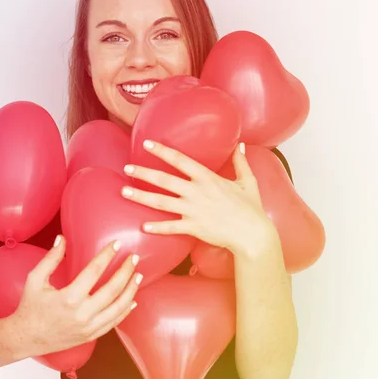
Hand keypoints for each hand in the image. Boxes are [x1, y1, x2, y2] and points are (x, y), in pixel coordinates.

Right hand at [11, 236, 141, 357]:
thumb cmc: (30, 306)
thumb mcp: (35, 280)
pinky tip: (132, 299)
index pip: (94, 271)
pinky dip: (125, 310)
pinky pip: (114, 323)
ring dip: (131, 290)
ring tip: (138, 275)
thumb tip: (62, 239)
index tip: (117, 244)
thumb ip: (50, 259)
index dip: (107, 255)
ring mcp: (88, 327)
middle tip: (134, 258)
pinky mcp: (91, 336)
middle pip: (112, 289)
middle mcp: (82, 314)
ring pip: (118, 308)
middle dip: (126, 271)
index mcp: (68, 297)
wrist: (26, 338)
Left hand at [121, 140, 276, 256]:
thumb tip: (241, 145)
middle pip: (164, 180)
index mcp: (207, 178)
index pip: (180, 160)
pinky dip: (157, 227)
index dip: (162, 151)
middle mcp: (196, 192)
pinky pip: (171, 227)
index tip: (147, 143)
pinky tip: (143, 226)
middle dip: (143, 172)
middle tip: (126, 167)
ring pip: (161, 202)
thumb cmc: (251, 208)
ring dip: (141, 196)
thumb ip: (241, 162)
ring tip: (124, 191)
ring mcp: (193, 210)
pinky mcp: (193, 227)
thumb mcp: (248, 182)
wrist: (253, 234)